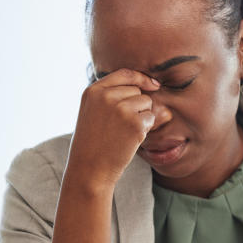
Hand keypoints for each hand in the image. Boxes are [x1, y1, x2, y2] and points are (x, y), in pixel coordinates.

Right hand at [65, 69, 161, 192]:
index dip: (141, 78)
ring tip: (123, 132)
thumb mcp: (91, 111)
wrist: (89, 169)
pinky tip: (129, 139)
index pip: (124, 74)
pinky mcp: (134, 122)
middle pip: (137, 90)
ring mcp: (121, 108)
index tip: (153, 84)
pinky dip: (145, 129)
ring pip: (146, 103)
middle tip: (120, 125)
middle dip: (136, 105)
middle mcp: (106, 96)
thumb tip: (143, 85)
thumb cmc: (92, 142)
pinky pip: (150, 118)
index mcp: (93, 91)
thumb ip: (109, 95)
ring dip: (141, 117)